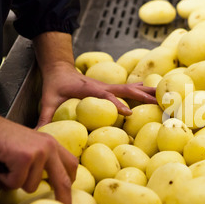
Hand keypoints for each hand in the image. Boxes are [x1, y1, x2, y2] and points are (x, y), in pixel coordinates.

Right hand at [0, 114, 76, 203]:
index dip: (70, 183)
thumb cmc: (2, 139)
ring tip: (7, 168)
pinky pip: (16, 183)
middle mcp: (49, 147)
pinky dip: (5, 179)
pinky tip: (1, 165)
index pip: (70, 166)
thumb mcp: (27, 148)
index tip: (69, 198)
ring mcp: (39, 152)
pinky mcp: (25, 157)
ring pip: (31, 186)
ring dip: (15, 182)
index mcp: (52, 144)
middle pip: (62, 181)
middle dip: (64, 200)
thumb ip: (39, 162)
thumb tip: (47, 185)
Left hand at [36, 62, 156, 127]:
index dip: (117, 105)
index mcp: (90, 90)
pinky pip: (131, 89)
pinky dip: (144, 90)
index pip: (106, 97)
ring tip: (164, 96)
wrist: (60, 69)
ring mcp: (109, 87)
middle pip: (126, 91)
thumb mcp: (48, 100)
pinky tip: (156, 92)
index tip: (129, 113)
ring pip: (132, 88)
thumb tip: (40, 134)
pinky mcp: (112, 88)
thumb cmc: (55, 85)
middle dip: (142, 96)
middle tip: (159, 102)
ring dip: (148, 92)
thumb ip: (45, 117)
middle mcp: (103, 87)